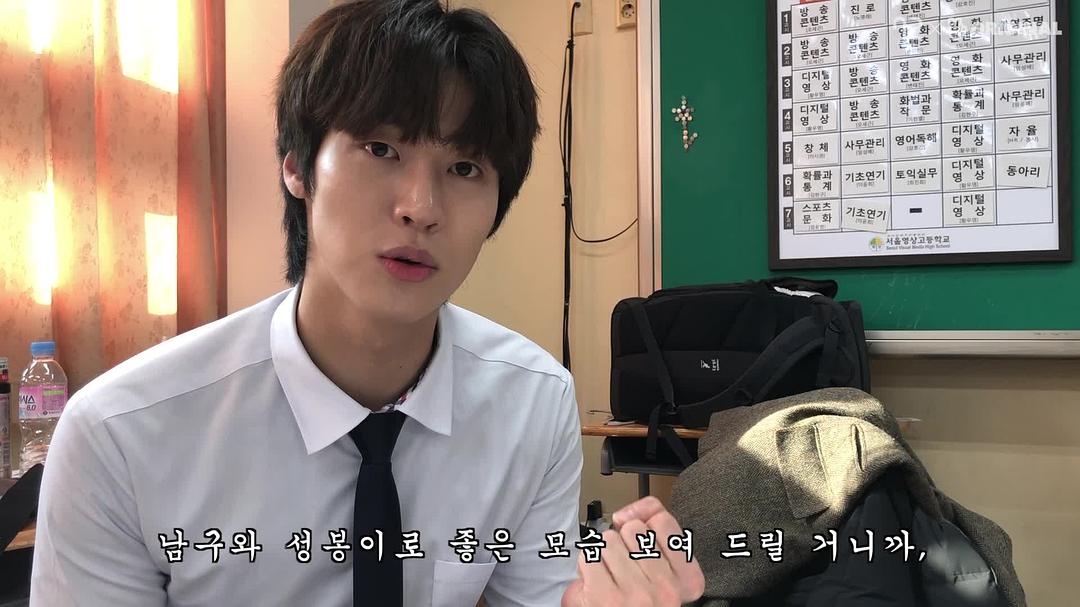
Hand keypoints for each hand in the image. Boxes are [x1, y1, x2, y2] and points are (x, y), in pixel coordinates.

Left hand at [561, 496, 705, 606]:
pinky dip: (588, 566)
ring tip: (612, 574)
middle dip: (625, 541)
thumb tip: (625, 514)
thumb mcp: (662, 562)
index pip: (662, 520)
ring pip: (609, 539)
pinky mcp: (607, 598)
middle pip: (633, 528)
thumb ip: (654, 520)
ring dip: (605, 554)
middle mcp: (667, 589)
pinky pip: (590, 556)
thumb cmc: (639, 596)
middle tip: (627, 566)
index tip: (644, 543)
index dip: (646, 525)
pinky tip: (599, 580)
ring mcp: (638, 594)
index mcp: (688, 578)